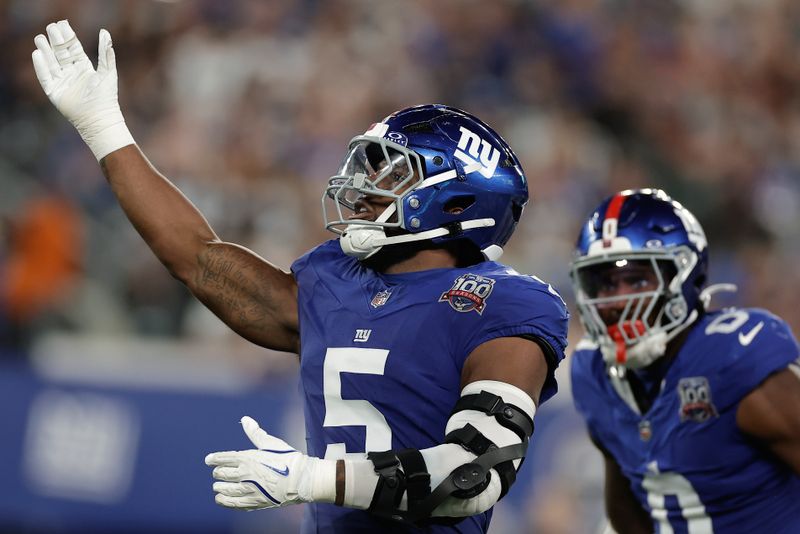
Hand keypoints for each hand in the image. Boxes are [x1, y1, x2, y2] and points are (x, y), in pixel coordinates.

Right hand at [31, 20, 133, 159]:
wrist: (100, 118)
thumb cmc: (107, 97)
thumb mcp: (108, 71)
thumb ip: (106, 52)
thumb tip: (105, 32)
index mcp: (84, 68)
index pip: (73, 49)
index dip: (68, 37)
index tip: (62, 24)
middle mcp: (72, 74)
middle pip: (60, 54)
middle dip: (55, 40)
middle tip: (50, 27)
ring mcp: (62, 82)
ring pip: (51, 63)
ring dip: (45, 50)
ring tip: (40, 38)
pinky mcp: (54, 92)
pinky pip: (45, 77)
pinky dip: (41, 66)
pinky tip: (37, 54)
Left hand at [205, 416, 336, 509]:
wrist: (301, 479)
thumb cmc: (288, 458)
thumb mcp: (271, 443)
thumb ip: (255, 433)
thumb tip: (245, 419)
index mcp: (247, 458)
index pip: (223, 458)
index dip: (214, 459)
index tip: (208, 460)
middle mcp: (244, 474)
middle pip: (222, 475)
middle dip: (218, 473)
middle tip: (217, 473)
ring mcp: (248, 490)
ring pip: (225, 490)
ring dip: (219, 488)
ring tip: (217, 487)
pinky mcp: (254, 502)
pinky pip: (233, 503)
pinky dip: (225, 501)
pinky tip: (221, 499)